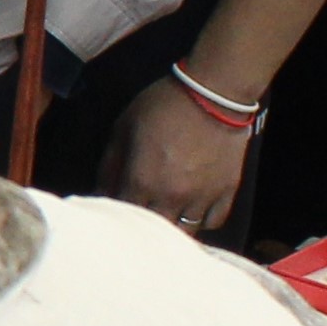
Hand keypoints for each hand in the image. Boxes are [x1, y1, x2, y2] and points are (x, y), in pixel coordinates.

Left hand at [107, 76, 252, 234]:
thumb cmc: (162, 105)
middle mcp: (171, 197)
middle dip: (143, 222)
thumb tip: (99, 191)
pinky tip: (191, 207)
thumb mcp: (123, 128)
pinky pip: (213, 221)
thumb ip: (109, 165)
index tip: (114, 206)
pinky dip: (201, 219)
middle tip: (140, 211)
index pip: (123, 214)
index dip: (116, 212)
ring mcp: (202, 198)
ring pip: (185, 231)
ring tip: (165, 213)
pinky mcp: (227, 192)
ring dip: (172, 224)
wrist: (213, 93)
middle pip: (153, 228)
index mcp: (142, 182)